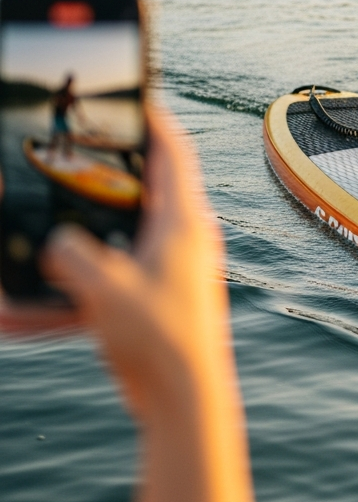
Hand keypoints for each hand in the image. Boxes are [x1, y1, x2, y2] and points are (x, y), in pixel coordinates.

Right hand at [39, 106, 230, 423]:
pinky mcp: (155, 297)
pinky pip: (111, 277)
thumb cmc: (162, 342)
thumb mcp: (106, 291)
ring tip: (55, 216)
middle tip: (86, 152)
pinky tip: (29, 307)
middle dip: (118, 167)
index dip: (155, 121)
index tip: (138, 99)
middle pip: (152, 184)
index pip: (174, 153)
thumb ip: (75, 256)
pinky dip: (77, 284)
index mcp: (184, 223)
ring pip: (127, 230)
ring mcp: (172, 268)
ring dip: (90, 227)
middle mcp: (184, 239)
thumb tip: (56, 243)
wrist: (184, 403)